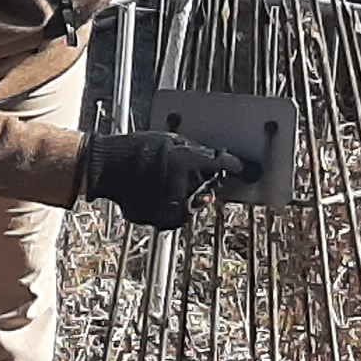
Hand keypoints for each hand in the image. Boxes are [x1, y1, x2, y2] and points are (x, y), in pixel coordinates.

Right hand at [77, 128, 247, 230]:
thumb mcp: (171, 142)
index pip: (226, 165)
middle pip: (210, 189)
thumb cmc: (138, 149)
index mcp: (191, 162)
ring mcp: (173, 205)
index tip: (252, 172)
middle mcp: (186, 185)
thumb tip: (215, 167)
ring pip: (192, 205)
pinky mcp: (160, 219)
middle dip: (204, 184)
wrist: (108, 165)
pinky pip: (173, 216)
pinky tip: (152, 194)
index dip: (242, 168)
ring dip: (185, 197)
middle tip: (186, 176)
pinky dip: (168, 208)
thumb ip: (196, 156)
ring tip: (162, 183)